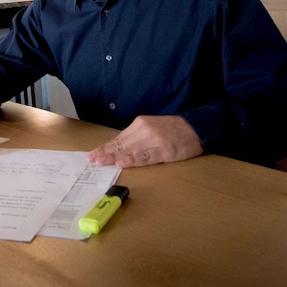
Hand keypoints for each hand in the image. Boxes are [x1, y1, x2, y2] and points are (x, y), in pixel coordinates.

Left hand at [86, 115, 202, 167]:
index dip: (105, 147)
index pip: (119, 138)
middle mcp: (144, 130)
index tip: (92, 154)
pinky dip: (133, 160)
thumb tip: (119, 149)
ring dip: (114, 157)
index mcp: (140, 124)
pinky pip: (145, 157)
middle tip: (91, 159)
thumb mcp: (152, 128)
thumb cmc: (172, 130)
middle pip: (121, 144)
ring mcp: (153, 140)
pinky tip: (122, 163)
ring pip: (130, 150)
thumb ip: (137, 136)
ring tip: (101, 162)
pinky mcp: (163, 150)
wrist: (195, 128)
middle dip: (105, 152)